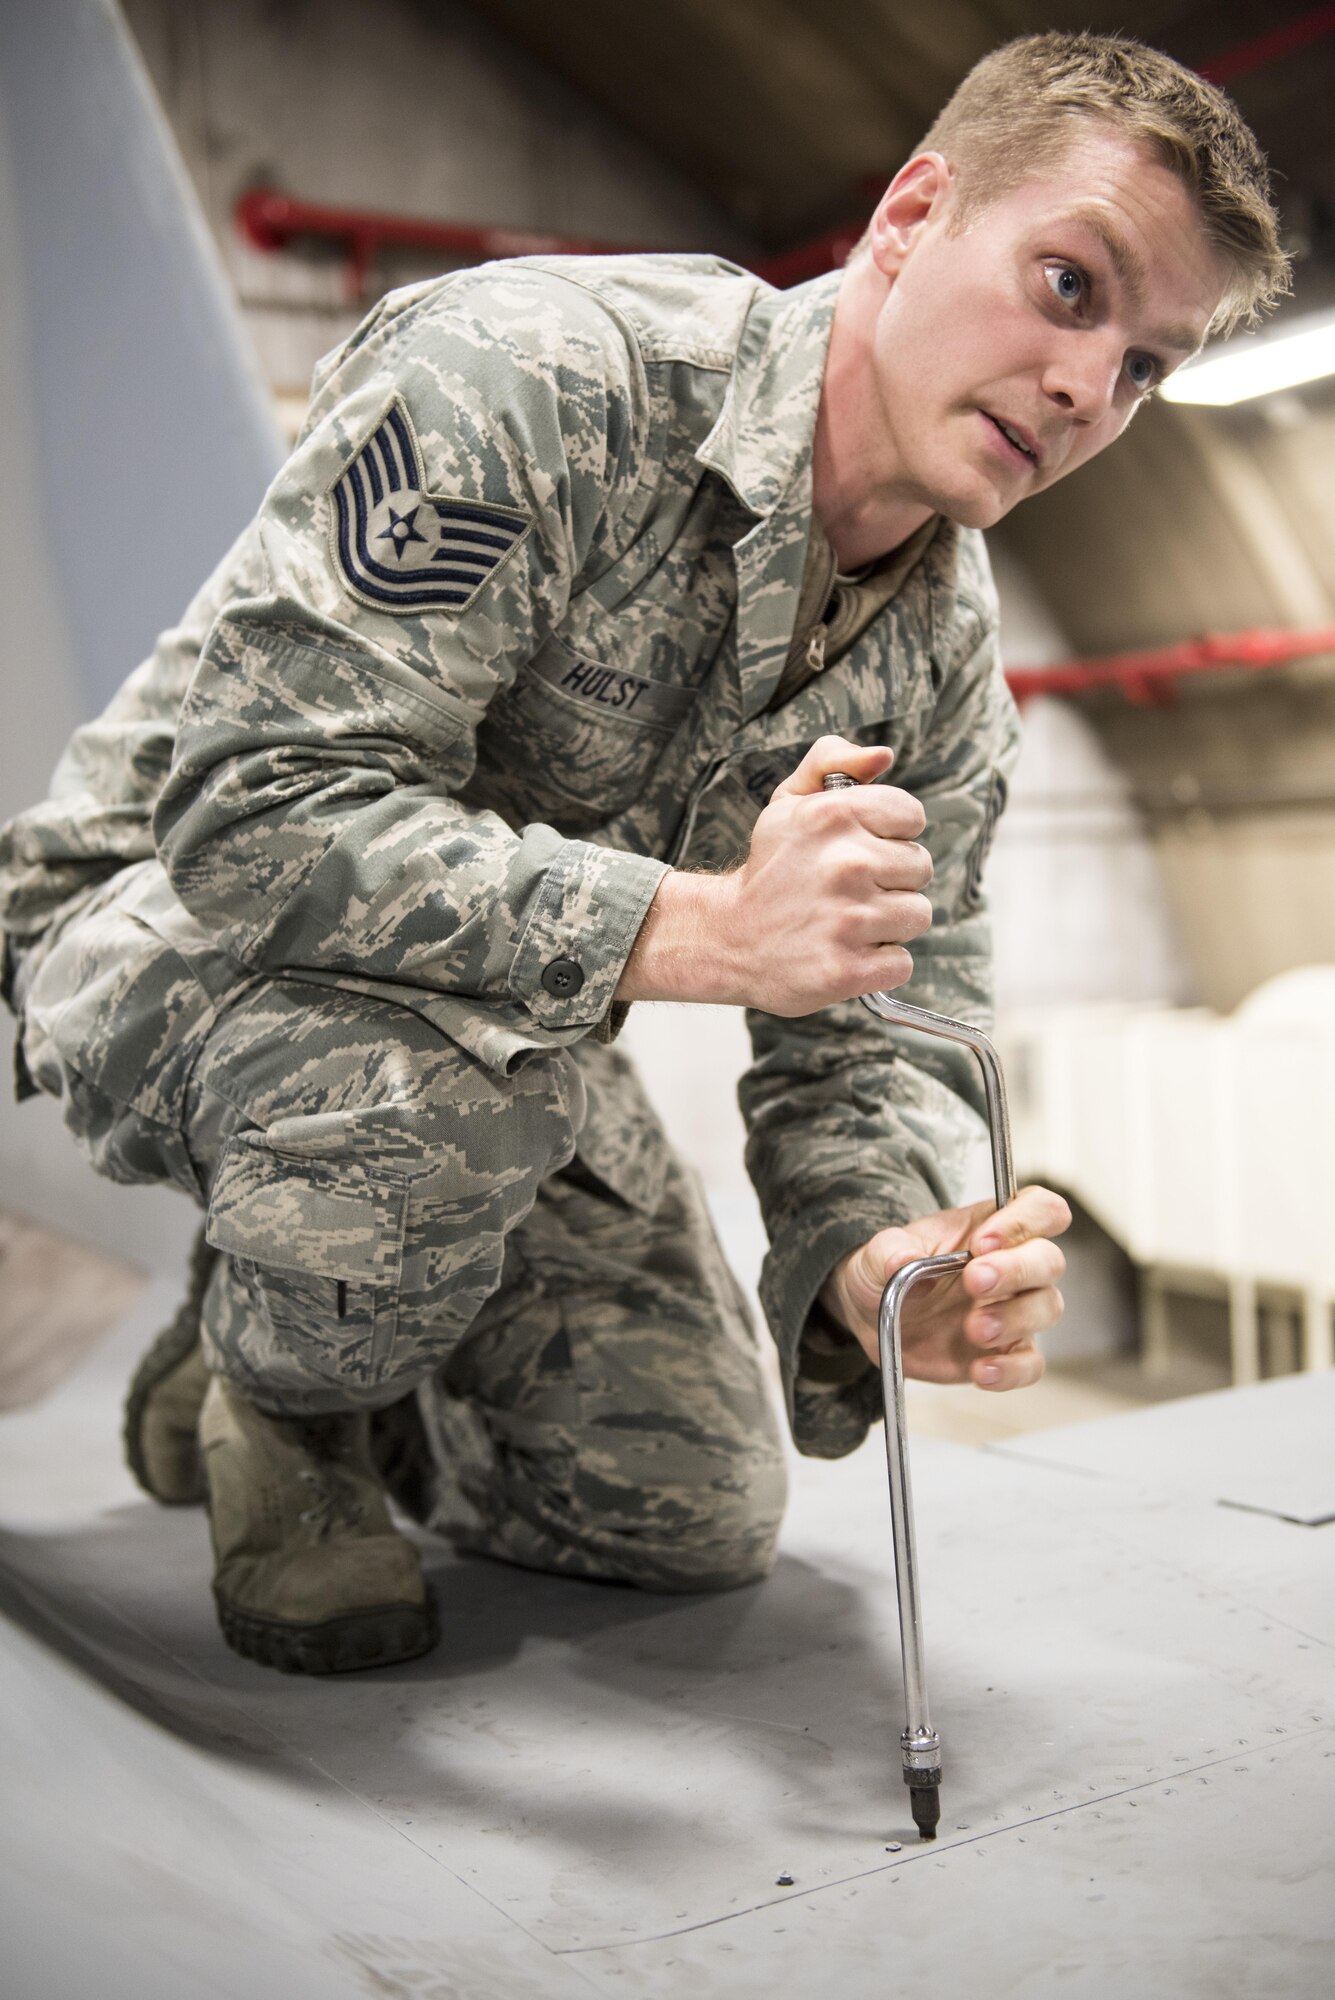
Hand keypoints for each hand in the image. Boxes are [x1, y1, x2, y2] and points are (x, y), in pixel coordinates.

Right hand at [618, 735, 932, 1011]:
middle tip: (846, 889)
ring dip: (888, 922)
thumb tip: (883, 756)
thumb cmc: (771, 869)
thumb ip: (832, 761)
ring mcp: (847, 920)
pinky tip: (845, 951)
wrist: (728, 938)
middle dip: (890, 879)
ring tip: (846, 921)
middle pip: (920, 867)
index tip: (860, 848)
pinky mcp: (847, 970)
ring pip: (917, 915)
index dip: (889, 834)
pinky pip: (901, 962)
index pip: (911, 816)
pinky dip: (879, 963)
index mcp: (832, 815)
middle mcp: (844, 864)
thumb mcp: (789, 802)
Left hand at [819, 1185, 1071, 1389]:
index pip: (1039, 1209)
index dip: (1023, 1221)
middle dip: (1016, 1270)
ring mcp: (1013, 1309)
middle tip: (974, 1282)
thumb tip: (901, 1260)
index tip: (982, 1242)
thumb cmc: (888, 1270)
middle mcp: (1012, 1264)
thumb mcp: (877, 1252)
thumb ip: (889, 1250)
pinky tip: (981, 1371)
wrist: (871, 1315)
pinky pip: (1030, 1363)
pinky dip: (1012, 1370)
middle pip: (1049, 1259)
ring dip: (1014, 1318)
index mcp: (991, 1226)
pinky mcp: (1006, 1351)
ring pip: (1047, 1307)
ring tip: (975, 1328)